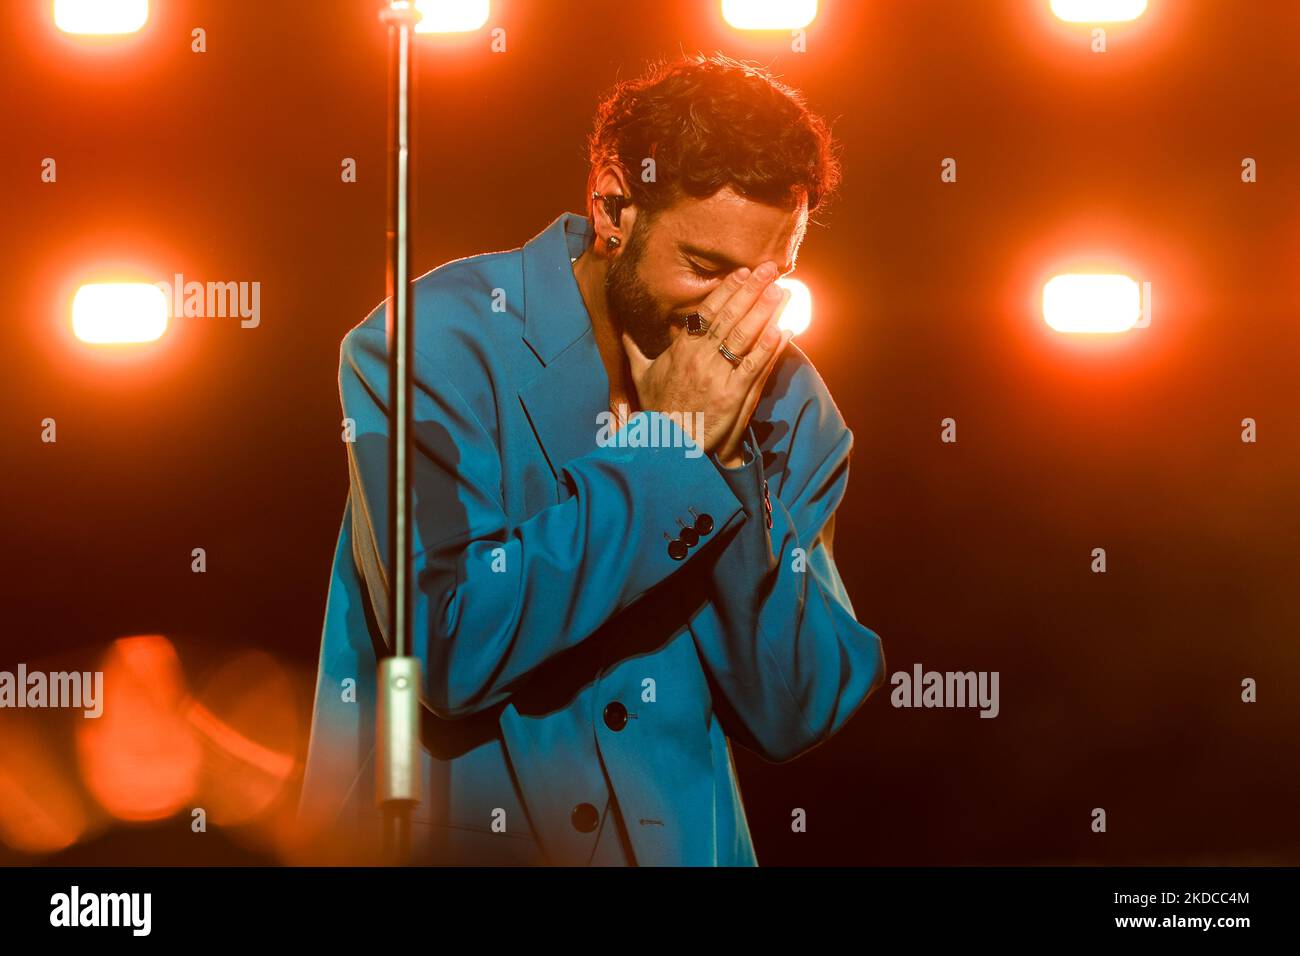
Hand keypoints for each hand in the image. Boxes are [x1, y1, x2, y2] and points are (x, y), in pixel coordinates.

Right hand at [622, 261, 792, 460]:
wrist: (667, 446)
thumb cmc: (656, 412)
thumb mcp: (640, 378)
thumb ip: (635, 351)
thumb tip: (623, 332)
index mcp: (681, 350)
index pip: (707, 312)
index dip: (727, 290)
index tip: (743, 273)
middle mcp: (700, 358)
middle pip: (730, 317)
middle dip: (752, 290)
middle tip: (769, 269)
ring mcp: (718, 376)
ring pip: (745, 336)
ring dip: (765, 311)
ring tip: (781, 290)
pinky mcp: (733, 396)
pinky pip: (754, 366)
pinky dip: (770, 347)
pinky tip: (783, 329)